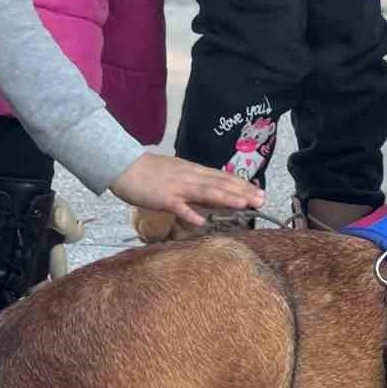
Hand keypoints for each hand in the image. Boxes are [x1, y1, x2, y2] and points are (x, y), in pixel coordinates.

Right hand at [110, 152, 263, 227]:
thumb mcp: (178, 172)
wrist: (125, 166)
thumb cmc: (151, 171)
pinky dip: (189, 214)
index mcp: (194, 172)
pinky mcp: (163, 198)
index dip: (242, 185)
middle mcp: (190, 177)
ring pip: (205, 193)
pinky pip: (178, 207)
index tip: (259, 191)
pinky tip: (201, 222)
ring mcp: (177, 187)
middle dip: (242, 192)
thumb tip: (213, 192)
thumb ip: (196, 182)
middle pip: (220, 184)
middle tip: (261, 199)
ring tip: (243, 204)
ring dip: (225, 198)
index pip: (223, 178)